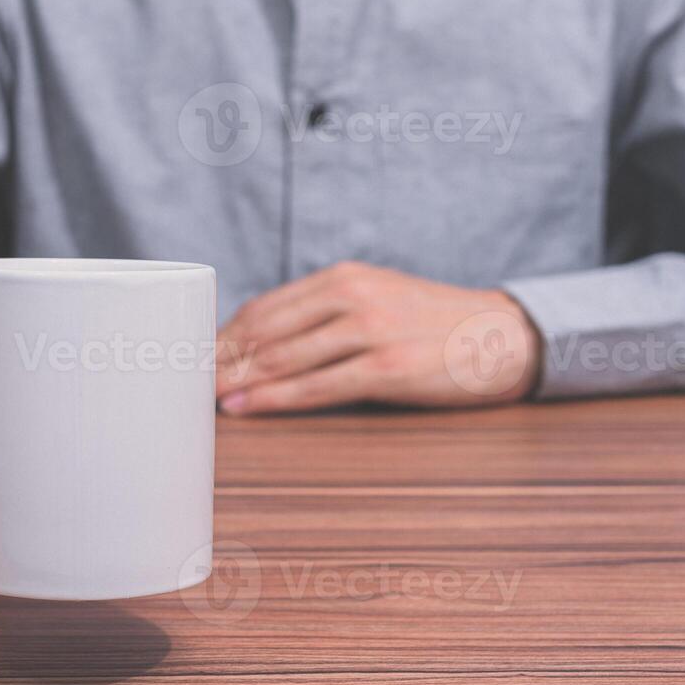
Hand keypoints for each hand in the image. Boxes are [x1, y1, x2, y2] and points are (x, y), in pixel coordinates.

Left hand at [216, 261, 541, 414]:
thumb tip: (259, 346)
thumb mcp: (378, 300)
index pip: (264, 307)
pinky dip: (273, 399)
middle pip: (264, 331)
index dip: (221, 336)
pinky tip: (246, 407)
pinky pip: (317, 387)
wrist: (503, 337)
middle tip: (180, 384)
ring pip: (282, 358)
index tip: (190, 358)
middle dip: (217, 360)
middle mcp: (353, 296)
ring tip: (202, 399)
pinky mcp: (388, 368)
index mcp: (345, 277)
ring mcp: (371, 331)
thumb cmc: (433, 326)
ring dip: (235, 381)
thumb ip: (325, 315)